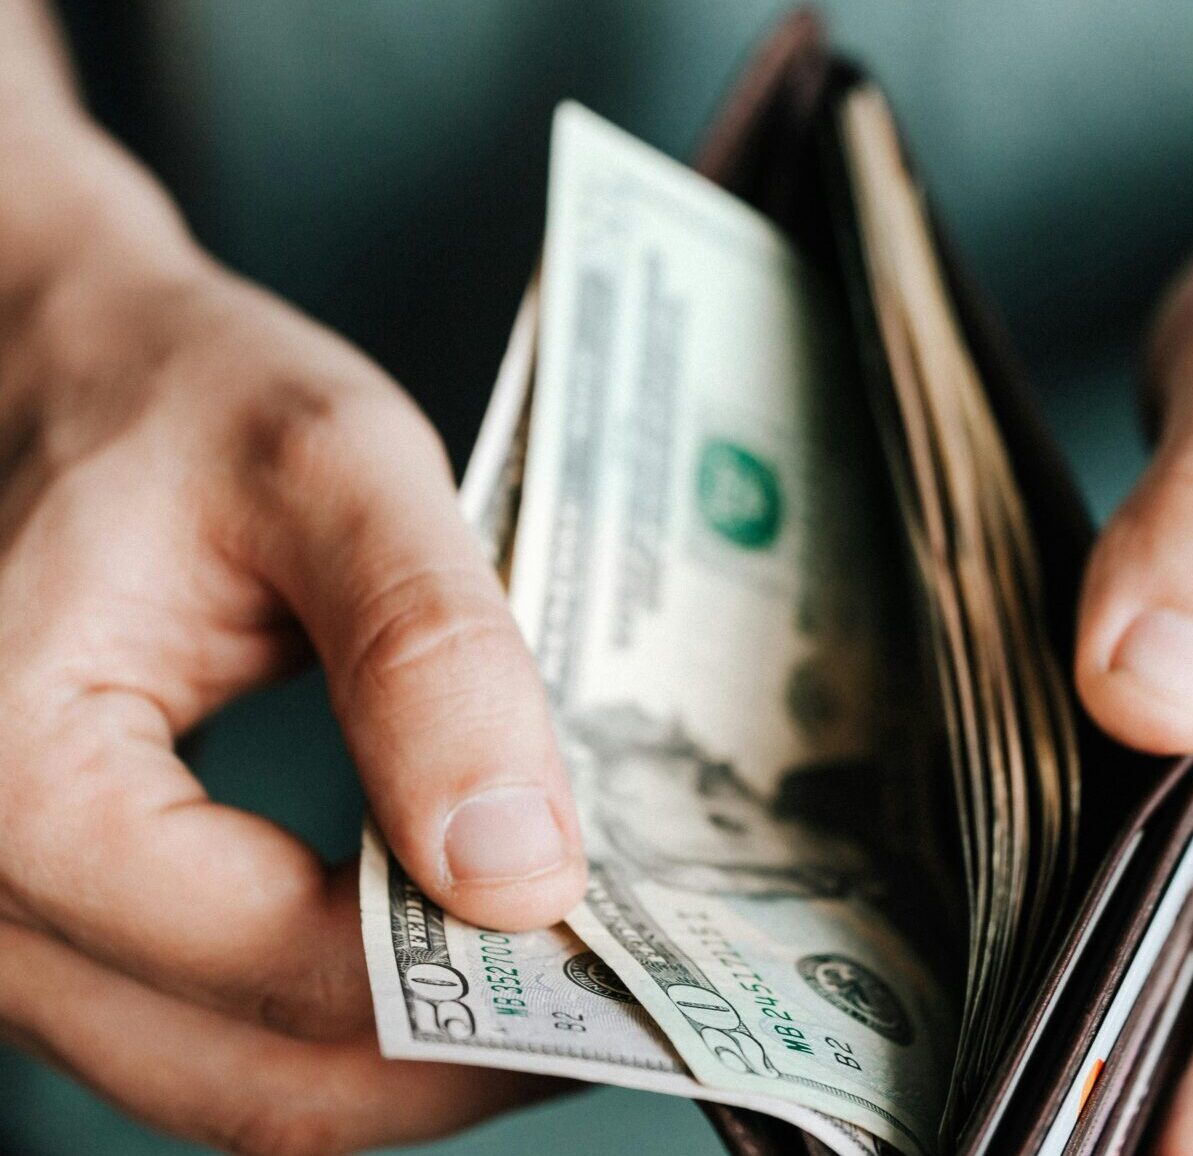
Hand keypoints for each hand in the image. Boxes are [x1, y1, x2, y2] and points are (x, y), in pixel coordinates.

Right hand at [0, 150, 583, 1149]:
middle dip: (451, 1059)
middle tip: (613, 1001)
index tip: (620, 959)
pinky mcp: (47, 919)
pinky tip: (438, 952)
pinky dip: (327, 1020)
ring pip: (220, 1080)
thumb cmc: (177, 393)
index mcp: (13, 775)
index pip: (279, 964)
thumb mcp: (329, 468)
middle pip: (247, 1077)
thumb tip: (521, 875)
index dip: (469, 991)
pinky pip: (195, 1029)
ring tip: (546, 982)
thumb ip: (429, 659)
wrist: (57, 366)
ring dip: (397, 1058)